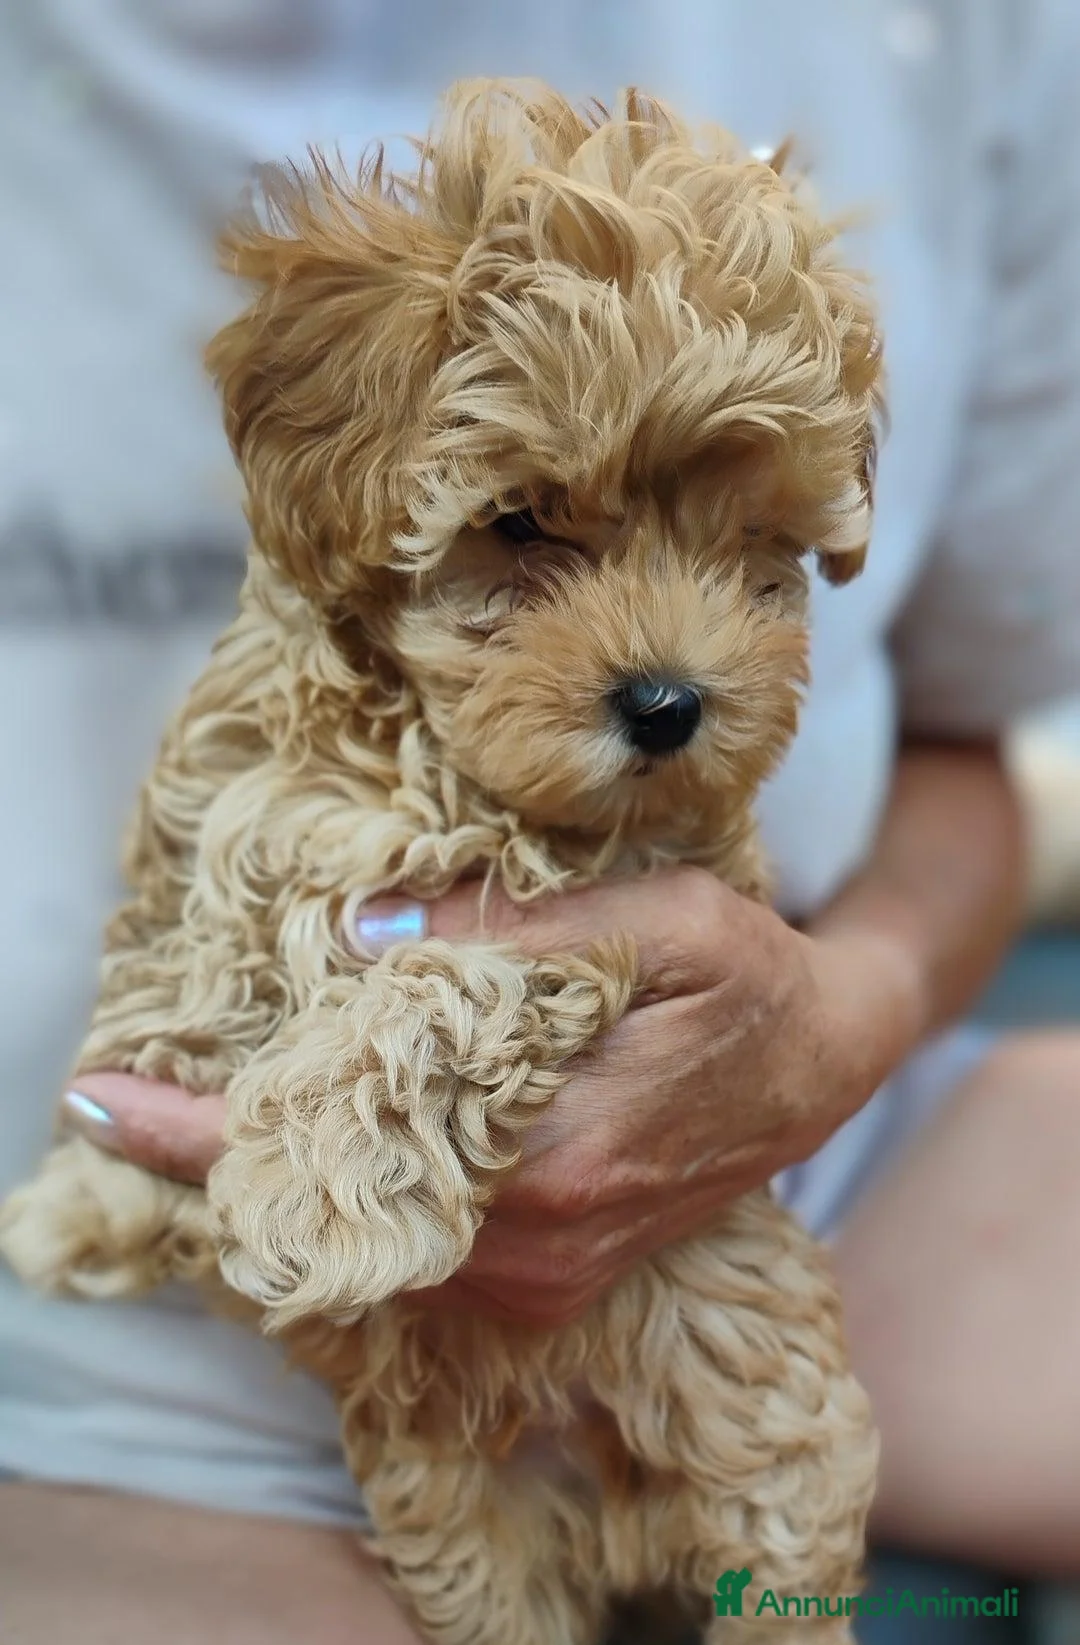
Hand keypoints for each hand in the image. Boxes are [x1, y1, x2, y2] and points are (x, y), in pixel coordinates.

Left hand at [62, 867, 913, 1324]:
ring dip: (292, 1176)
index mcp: (555, 1157)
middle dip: (231, 1155)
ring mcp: (546, 1274)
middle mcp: (539, 1243)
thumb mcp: (659, 920)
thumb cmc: (752, 978)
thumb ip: (514, 933)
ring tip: (227, 1103)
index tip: (105, 1101)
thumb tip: (362, 934)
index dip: (212, 1133)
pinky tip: (332, 1132)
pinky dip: (355, 1195)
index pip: (346, 1151)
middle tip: (138, 1093)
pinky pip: (417, 1253)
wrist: (831, 1061)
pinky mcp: (553, 1276)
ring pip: (369, 1244)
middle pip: (337, 1216)